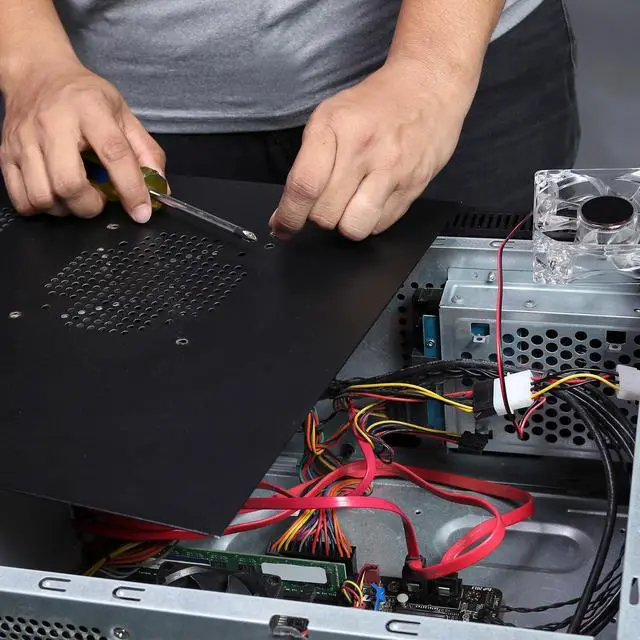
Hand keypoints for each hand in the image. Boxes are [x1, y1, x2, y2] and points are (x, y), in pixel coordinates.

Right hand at [0, 57, 164, 220]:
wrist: (36, 73)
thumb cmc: (84, 96)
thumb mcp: (123, 113)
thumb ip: (146, 151)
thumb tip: (160, 188)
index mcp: (89, 109)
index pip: (114, 153)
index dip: (131, 188)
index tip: (142, 211)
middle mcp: (52, 123)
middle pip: (69, 184)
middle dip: (90, 205)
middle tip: (98, 199)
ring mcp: (24, 140)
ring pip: (43, 197)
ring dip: (66, 209)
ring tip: (77, 196)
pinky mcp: (5, 153)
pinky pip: (21, 199)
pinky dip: (41, 208)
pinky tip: (55, 195)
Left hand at [270, 58, 472, 239]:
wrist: (429, 86)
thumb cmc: (374, 104)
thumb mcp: (330, 117)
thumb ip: (307, 162)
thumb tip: (286, 212)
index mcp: (335, 127)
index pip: (305, 186)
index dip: (289, 216)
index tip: (282, 227)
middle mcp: (363, 149)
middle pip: (326, 214)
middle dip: (318, 216)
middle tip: (326, 200)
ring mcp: (392, 170)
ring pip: (354, 228)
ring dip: (345, 224)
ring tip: (349, 204)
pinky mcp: (413, 186)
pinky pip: (380, 226)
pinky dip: (370, 221)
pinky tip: (372, 199)